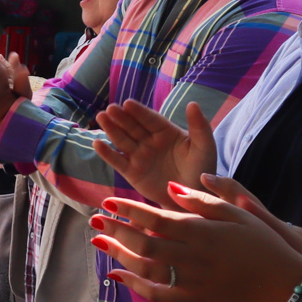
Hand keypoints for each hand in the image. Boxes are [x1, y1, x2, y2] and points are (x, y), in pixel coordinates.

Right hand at [93, 99, 216, 207]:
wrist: (192, 198)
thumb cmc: (201, 170)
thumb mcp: (204, 147)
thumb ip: (199, 126)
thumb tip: (193, 103)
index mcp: (166, 133)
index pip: (150, 119)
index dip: (139, 112)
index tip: (127, 103)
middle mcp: (149, 142)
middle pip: (132, 127)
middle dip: (121, 118)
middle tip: (110, 109)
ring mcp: (139, 156)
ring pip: (122, 140)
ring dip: (111, 129)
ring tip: (101, 118)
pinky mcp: (131, 172)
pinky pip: (117, 161)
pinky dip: (107, 153)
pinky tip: (97, 144)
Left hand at [94, 185, 301, 301]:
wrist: (285, 286)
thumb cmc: (264, 244)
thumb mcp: (240, 214)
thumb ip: (203, 201)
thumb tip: (170, 188)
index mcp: (204, 232)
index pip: (158, 219)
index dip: (129, 210)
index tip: (108, 201)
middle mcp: (194, 256)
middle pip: (145, 243)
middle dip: (115, 231)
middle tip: (94, 219)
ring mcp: (193, 280)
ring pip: (147, 268)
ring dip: (118, 254)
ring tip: (98, 241)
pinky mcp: (194, 298)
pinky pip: (158, 294)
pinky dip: (134, 285)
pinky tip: (115, 274)